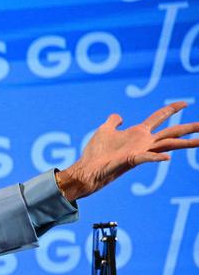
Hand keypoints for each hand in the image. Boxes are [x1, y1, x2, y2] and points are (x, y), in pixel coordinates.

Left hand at [59, 101, 198, 199]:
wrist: (86, 171)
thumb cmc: (95, 153)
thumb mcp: (104, 130)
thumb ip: (113, 121)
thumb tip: (118, 115)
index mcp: (138, 133)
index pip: (159, 117)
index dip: (172, 109)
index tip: (186, 102)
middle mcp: (143, 142)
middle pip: (171, 132)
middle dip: (189, 128)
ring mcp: (140, 151)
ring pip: (167, 145)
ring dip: (185, 143)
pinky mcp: (131, 160)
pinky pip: (147, 158)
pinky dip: (156, 157)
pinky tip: (167, 157)